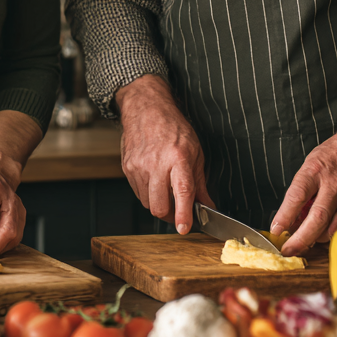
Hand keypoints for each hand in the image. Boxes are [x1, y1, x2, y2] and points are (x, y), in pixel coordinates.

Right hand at [115, 74, 212, 233]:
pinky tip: (154, 181)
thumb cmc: (173, 127)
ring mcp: (138, 166)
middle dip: (171, 216)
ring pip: (147, 203)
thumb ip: (200, 183)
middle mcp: (156, 163)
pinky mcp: (127, 168)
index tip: (185, 228)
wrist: (146, 108)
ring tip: (166, 190)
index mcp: (178, 158)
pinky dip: (148, 194)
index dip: (183, 213)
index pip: (181, 192)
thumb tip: (208, 207)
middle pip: (159, 206)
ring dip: (159, 204)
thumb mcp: (196, 152)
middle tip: (179, 213)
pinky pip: (138, 193)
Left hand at [271, 79, 336, 255]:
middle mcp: (335, 185)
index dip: (284, 216)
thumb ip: (303, 189)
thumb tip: (293, 218)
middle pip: (316, 220)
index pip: (296, 197)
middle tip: (289, 250)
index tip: (276, 230)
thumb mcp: (313, 163)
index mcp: (317, 170)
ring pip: (335, 230)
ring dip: (319, 240)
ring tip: (309, 241)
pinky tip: (331, 233)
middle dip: (300, 240)